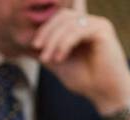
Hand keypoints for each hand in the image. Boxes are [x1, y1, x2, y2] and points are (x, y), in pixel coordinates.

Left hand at [31, 1, 129, 119]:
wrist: (105, 93)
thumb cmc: (85, 80)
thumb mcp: (58, 64)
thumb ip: (45, 52)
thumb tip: (24, 45)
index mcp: (81, 27)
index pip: (59, 18)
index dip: (44, 29)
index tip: (33, 47)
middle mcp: (91, 22)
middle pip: (63, 16)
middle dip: (47, 33)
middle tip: (38, 51)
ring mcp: (98, 24)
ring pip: (69, 23)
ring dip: (54, 41)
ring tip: (47, 59)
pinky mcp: (104, 30)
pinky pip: (78, 30)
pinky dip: (65, 43)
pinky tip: (59, 58)